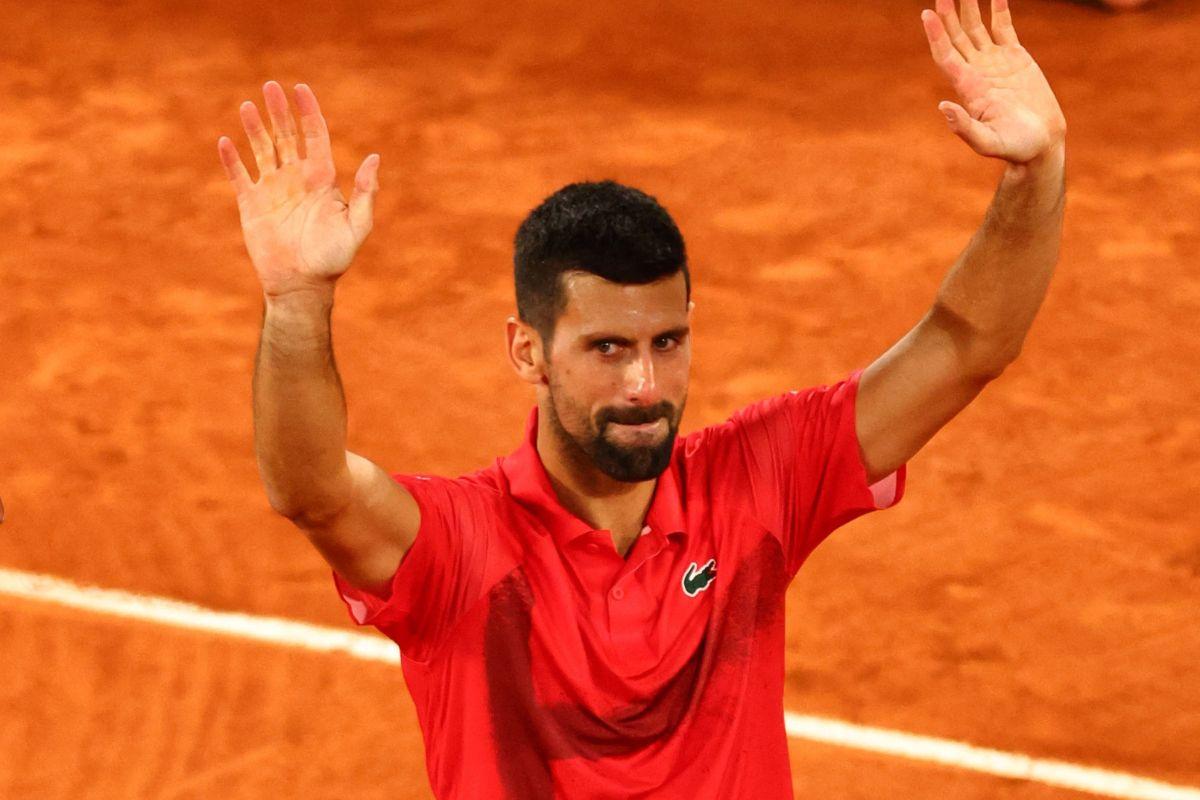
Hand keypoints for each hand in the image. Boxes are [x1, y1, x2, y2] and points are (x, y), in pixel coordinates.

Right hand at [218, 82, 379, 297]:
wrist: (303, 284)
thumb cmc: (333, 258)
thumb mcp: (357, 225)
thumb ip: (366, 193)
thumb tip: (374, 158)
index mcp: (322, 179)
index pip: (315, 136)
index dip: (308, 112)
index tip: (301, 89)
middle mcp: (296, 179)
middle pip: (287, 136)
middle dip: (279, 112)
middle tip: (270, 86)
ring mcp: (273, 189)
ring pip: (262, 150)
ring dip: (255, 128)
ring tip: (248, 106)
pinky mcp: (252, 204)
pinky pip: (240, 176)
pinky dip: (232, 160)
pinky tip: (225, 142)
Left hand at [921, 0, 1065, 164]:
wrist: (1040, 143)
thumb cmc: (1014, 147)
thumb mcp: (988, 142)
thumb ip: (965, 128)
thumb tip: (943, 107)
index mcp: (968, 87)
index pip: (946, 55)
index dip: (936, 35)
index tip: (926, 15)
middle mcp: (977, 71)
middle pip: (957, 37)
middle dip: (948, 15)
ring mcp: (995, 63)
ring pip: (977, 29)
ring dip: (969, 8)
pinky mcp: (1016, 58)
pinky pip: (1004, 28)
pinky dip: (999, 11)